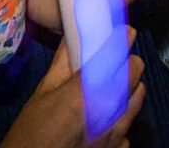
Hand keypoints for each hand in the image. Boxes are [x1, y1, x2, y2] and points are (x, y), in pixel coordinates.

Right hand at [4, 32, 143, 147]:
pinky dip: (119, 120)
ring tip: (111, 92)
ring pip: (138, 96)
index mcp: (88, 89)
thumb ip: (62, 65)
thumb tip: (71, 39)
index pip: (116, 52)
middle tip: (113, 65)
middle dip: (126, 64)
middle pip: (135, 70)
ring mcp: (118, 130)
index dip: (123, 37)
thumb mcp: (42, 94)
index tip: (125, 32)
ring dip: (128, 89)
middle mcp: (109, 107)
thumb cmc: (30, 133)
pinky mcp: (119, 147)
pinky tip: (104, 123)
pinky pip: (128, 125)